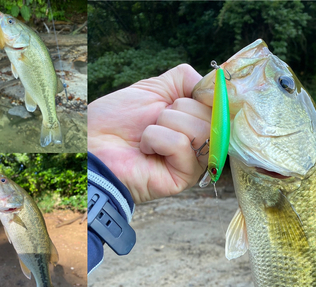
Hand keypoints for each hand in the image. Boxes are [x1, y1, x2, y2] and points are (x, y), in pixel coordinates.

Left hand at [88, 64, 211, 203]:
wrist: (93, 142)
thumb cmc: (119, 119)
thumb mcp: (156, 88)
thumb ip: (186, 80)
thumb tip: (215, 84)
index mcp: (198, 122)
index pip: (222, 103)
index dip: (206, 94)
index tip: (180, 96)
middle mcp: (202, 144)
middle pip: (213, 114)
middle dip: (176, 109)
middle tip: (155, 120)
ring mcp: (195, 163)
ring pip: (200, 128)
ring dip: (164, 123)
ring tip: (147, 136)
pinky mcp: (184, 178)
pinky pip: (181, 144)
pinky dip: (156, 139)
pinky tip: (145, 149)